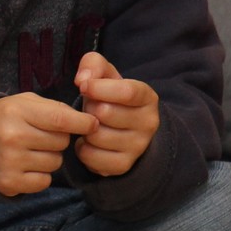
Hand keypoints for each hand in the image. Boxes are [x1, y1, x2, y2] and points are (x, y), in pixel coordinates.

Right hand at [0, 92, 95, 196]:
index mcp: (16, 112)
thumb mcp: (24, 103)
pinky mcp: (9, 182)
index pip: (61, 119)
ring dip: (49, 158)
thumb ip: (54, 108)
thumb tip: (88, 122)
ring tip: (30, 151)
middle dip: (58, 140)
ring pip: (55, 163)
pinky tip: (25, 166)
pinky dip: (40, 175)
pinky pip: (45, 181)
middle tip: (40, 137)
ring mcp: (10, 161)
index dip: (82, 123)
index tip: (92, 124)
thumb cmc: (6, 119)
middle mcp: (12, 136)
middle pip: (61, 142)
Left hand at [72, 51, 159, 176]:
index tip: (83, 86)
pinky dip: (82, 149)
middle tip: (89, 109)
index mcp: (147, 98)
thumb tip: (82, 80)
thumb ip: (93, 64)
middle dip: (89, 109)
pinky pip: (91, 156)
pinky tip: (88, 142)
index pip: (127, 92)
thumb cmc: (110, 97)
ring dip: (84, 130)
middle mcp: (149, 123)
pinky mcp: (123, 165)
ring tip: (89, 125)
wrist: (122, 130)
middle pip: (106, 113)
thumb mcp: (105, 75)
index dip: (100, 88)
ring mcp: (138, 147)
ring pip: (96, 136)